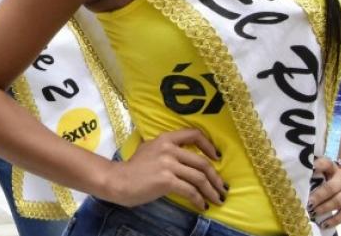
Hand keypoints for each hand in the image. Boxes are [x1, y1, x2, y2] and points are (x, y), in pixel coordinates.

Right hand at [100, 129, 225, 211]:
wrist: (118, 181)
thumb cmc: (133, 168)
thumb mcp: (149, 149)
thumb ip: (166, 149)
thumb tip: (186, 157)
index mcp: (165, 139)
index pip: (194, 134)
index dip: (209, 146)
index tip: (217, 158)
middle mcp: (168, 149)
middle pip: (202, 162)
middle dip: (216, 178)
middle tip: (222, 188)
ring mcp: (167, 164)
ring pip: (199, 178)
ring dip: (211, 191)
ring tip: (217, 200)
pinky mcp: (166, 180)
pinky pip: (190, 191)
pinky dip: (199, 200)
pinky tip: (202, 205)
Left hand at [308, 156, 340, 228]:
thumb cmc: (335, 177)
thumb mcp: (327, 170)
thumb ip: (316, 171)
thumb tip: (299, 172)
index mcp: (335, 169)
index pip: (326, 164)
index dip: (317, 166)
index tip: (308, 169)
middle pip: (331, 188)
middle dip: (318, 196)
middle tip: (307, 203)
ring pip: (338, 202)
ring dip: (324, 208)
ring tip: (312, 213)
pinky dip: (334, 220)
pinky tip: (324, 224)